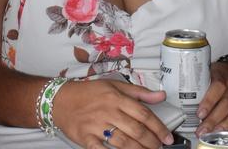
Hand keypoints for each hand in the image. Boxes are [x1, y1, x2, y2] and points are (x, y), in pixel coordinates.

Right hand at [51, 79, 173, 148]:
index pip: (143, 114)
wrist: (59, 100)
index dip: (158, 127)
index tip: (167, 137)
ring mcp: (96, 126)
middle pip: (135, 130)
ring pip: (123, 142)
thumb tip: (160, 96)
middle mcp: (107, 111)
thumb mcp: (114, 85)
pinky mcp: (85, 138)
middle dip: (151, 142)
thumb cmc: (88, 93)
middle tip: (159, 147)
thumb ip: (139, 92)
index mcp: (116, 98)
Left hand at [197, 60, 227, 134]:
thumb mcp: (205, 73)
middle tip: (202, 130)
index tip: (199, 113)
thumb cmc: (215, 74)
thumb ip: (196, 84)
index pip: (217, 88)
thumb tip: (179, 97)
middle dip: (213, 119)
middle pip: (226, 104)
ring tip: (217, 132)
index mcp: (222, 78)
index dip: (209, 102)